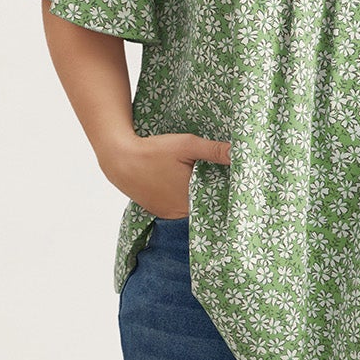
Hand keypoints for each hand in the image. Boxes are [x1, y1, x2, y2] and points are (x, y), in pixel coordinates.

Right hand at [103, 132, 231, 217]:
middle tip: (219, 179)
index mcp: (191, 199)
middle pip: (206, 206)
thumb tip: (239, 152)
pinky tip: (184, 186)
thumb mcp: (187, 145)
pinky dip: (185, 199)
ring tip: (203, 182)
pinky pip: (179, 209)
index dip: (227, 192)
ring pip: (193, 208)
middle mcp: (181, 212)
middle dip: (214, 194)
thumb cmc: (153, 151)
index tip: (234, 183)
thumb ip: (214, 150)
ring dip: (198, 197)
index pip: (219, 202)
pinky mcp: (160, 212)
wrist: (120, 159)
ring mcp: (169, 214)